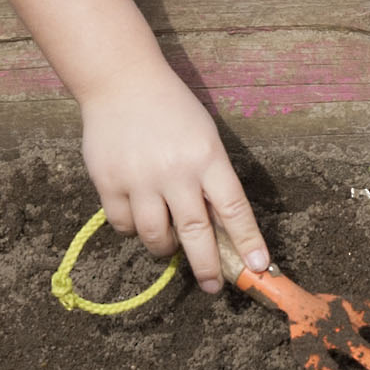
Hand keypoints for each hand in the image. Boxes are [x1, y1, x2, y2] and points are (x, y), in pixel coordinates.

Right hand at [79, 60, 269, 292]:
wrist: (122, 82)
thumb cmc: (172, 109)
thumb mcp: (204, 136)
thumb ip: (210, 178)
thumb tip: (217, 228)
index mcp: (207, 156)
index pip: (234, 208)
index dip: (248, 241)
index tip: (260, 268)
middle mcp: (176, 171)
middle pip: (197, 233)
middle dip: (209, 267)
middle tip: (215, 287)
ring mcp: (140, 179)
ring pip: (157, 237)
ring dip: (167, 249)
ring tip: (170, 245)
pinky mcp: (109, 184)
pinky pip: (124, 225)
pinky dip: (134, 229)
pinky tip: (139, 216)